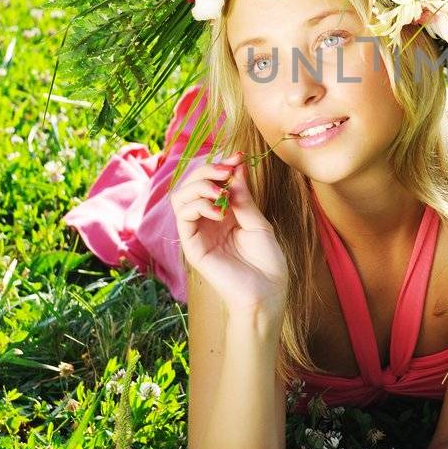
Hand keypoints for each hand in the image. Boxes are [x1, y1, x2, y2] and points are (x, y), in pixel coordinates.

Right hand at [170, 150, 288, 313]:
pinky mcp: (192, 247)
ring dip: (199, 186)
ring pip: (180, 198)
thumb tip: (236, 166)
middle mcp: (207, 221)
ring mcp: (198, 233)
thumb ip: (243, 197)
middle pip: (190, 185)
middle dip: (207, 170)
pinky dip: (198, 206)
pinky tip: (219, 213)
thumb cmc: (267, 261)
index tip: (237, 157)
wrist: (267, 292)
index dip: (220, 166)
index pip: (209, 182)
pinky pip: (183, 218)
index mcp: (223, 213)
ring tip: (221, 193)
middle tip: (226, 169)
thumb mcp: (258, 222)